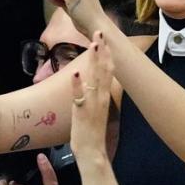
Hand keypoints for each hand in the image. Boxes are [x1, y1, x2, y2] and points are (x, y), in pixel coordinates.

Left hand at [69, 33, 113, 155]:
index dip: (106, 54)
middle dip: (102, 50)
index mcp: (104, 96)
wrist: (92, 153)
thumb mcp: (96, 109)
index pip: (108, 71)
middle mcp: (101, 98)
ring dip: (94, 61)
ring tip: (93, 44)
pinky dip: (77, 86)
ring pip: (95, 79)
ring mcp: (92, 105)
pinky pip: (79, 97)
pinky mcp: (81, 113)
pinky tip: (75, 74)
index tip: (105, 38)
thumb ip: (95, 94)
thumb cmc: (92, 131)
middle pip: (104, 70)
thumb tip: (92, 82)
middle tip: (100, 31)